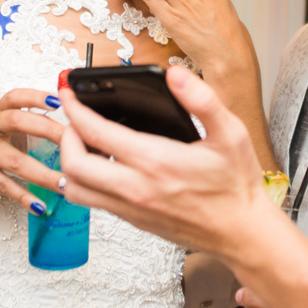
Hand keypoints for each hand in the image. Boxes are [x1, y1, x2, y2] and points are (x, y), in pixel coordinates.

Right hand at [0, 89, 66, 214]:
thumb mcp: (8, 126)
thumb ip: (34, 121)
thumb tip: (75, 125)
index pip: (15, 97)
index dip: (35, 97)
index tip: (58, 101)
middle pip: (17, 122)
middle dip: (49, 131)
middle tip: (73, 144)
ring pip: (15, 161)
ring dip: (44, 175)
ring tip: (65, 184)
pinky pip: (5, 186)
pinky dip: (25, 197)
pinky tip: (41, 206)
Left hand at [59, 65, 265, 253]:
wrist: (242, 233)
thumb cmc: (236, 186)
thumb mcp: (230, 133)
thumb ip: (202, 99)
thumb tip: (176, 75)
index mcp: (155, 162)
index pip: (96, 133)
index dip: (75, 109)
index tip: (69, 95)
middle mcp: (136, 188)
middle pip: (73, 164)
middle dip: (66, 135)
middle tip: (74, 119)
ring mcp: (131, 208)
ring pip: (76, 189)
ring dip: (70, 163)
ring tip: (82, 143)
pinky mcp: (133, 220)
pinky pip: (93, 202)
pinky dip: (85, 181)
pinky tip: (101, 166)